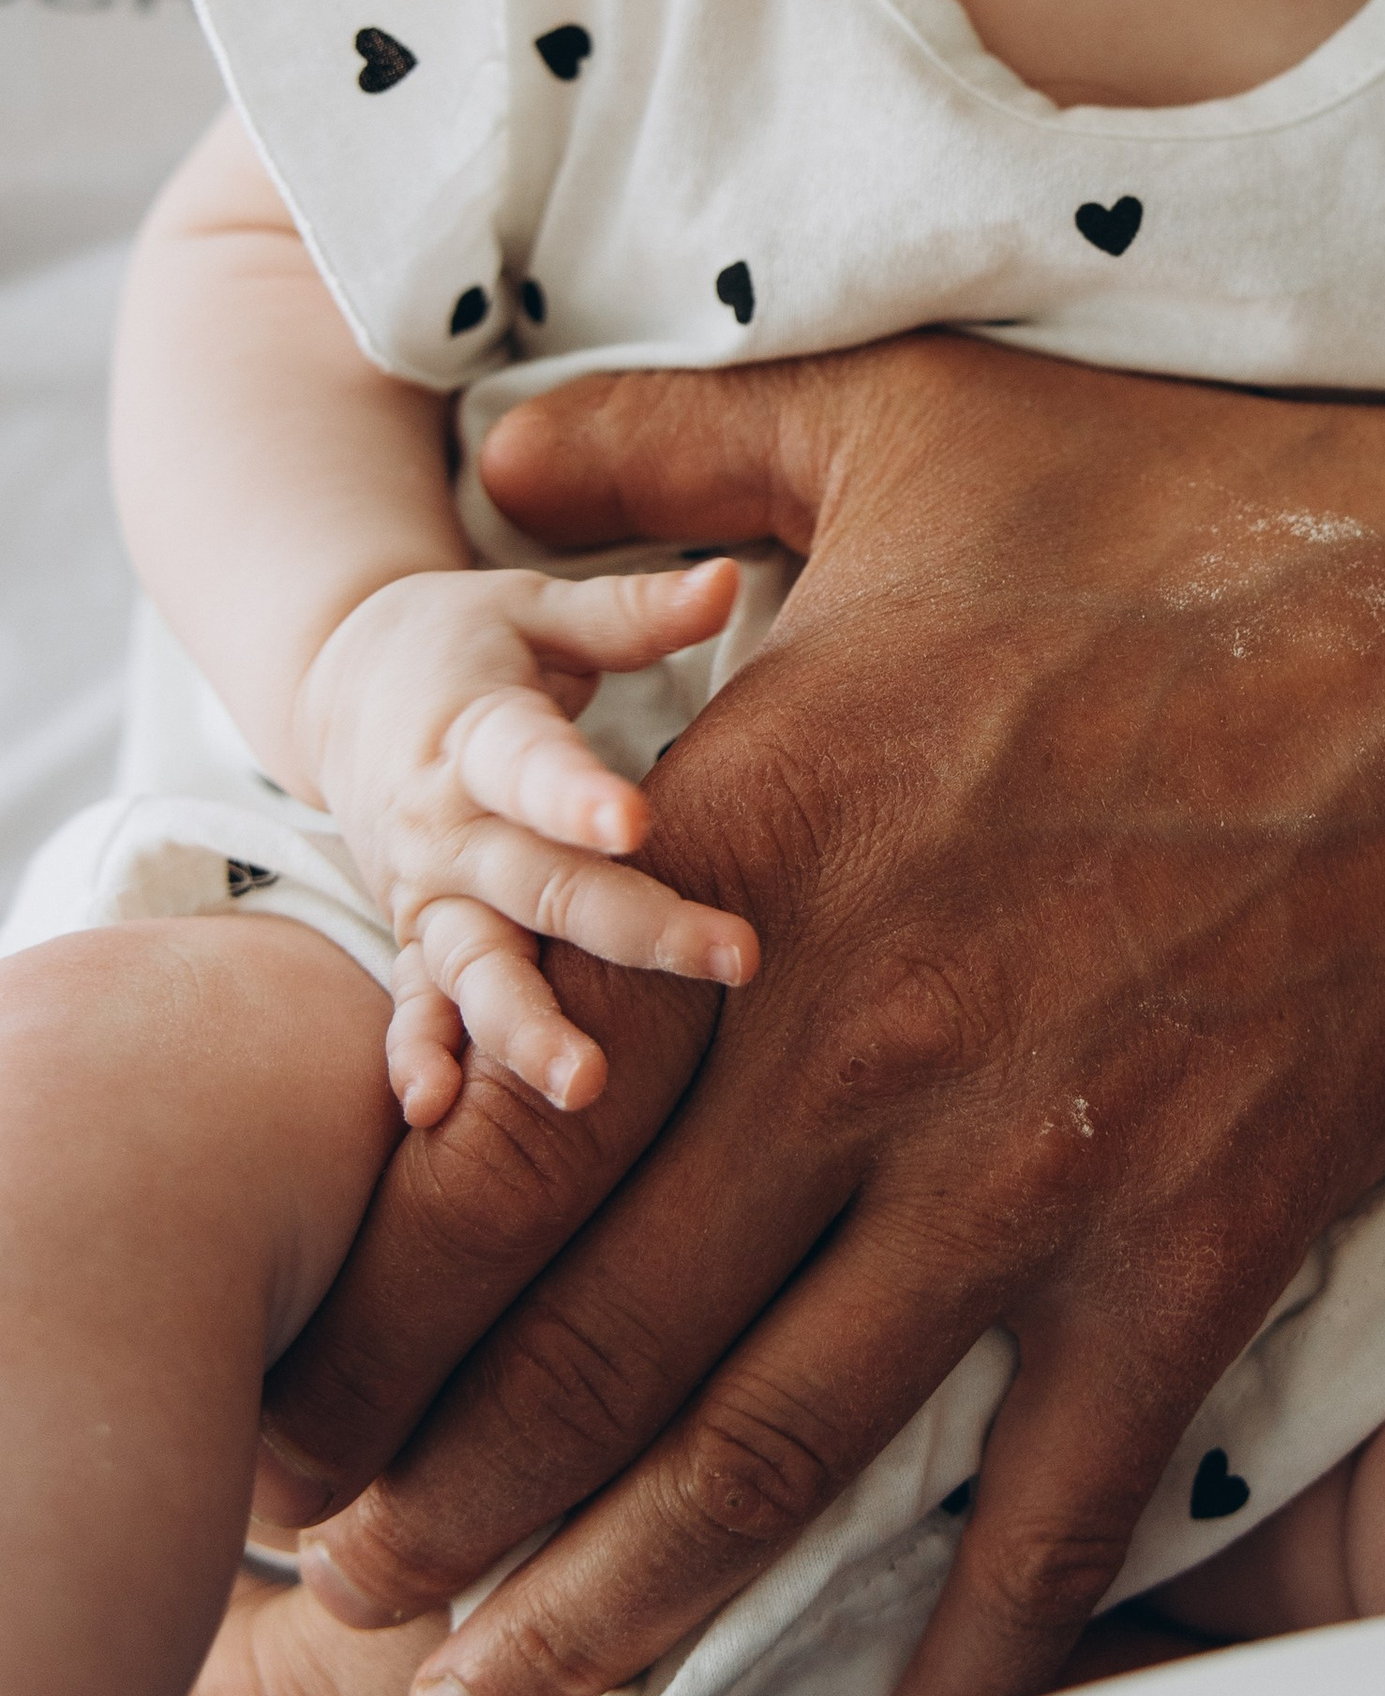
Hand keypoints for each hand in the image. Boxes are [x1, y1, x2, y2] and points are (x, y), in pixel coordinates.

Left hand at [256, 331, 1384, 1695]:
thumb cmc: (1200, 511)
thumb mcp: (909, 422)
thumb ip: (678, 445)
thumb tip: (498, 437)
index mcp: (758, 839)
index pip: (502, 1122)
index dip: (386, 1292)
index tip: (315, 1388)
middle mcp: (863, 1034)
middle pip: (591, 1339)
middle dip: (449, 1506)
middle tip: (354, 1613)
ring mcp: (1032, 1162)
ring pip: (769, 1449)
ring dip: (613, 1605)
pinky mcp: (1195, 1243)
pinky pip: (1051, 1499)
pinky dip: (960, 1653)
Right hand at [297, 560, 755, 1119]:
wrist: (339, 684)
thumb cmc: (467, 642)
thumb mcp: (536, 607)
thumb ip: (632, 610)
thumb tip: (728, 580)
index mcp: (474, 729)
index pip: (527, 763)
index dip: (576, 793)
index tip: (636, 823)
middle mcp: (444, 821)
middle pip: (540, 882)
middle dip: (633, 927)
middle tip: (734, 958)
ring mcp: (425, 890)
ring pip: (475, 964)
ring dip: (524, 1026)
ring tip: (586, 1086)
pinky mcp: (415, 934)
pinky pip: (415, 1002)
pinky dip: (417, 1056)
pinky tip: (438, 1115)